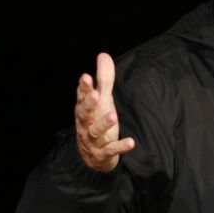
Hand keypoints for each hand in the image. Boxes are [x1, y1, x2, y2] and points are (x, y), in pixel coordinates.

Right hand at [74, 52, 134, 171]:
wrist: (92, 157)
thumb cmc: (96, 121)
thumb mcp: (101, 100)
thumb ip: (104, 79)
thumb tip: (103, 55)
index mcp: (84, 110)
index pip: (82, 97)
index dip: (83, 88)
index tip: (85, 76)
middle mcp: (86, 124)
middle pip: (84, 114)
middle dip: (89, 104)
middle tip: (96, 94)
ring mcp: (93, 140)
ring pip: (96, 132)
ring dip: (103, 124)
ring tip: (113, 115)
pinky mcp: (103, 153)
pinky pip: (111, 150)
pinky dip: (120, 147)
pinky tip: (131, 142)